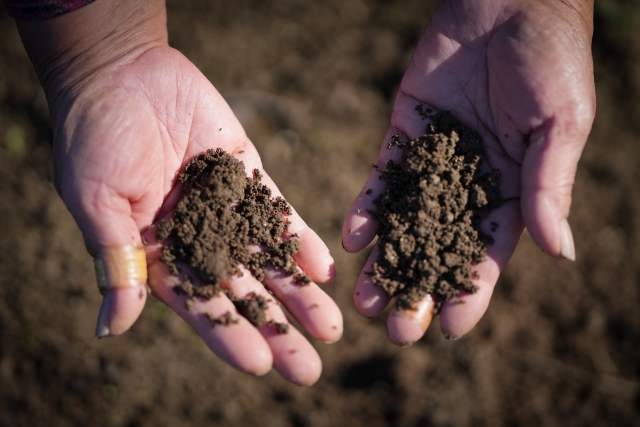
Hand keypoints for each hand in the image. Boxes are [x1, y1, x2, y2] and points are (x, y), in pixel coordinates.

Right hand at [18, 0, 341, 385]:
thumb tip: (112, 328)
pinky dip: (299, 239)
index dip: (229, 335)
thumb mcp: (97, 201)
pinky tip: (324, 269)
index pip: (199, 305)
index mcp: (157, 253)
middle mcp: (196, 238)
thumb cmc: (96, 136)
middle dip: (275, 327)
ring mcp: (226, 207)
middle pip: (242, 291)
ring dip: (298, 293)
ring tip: (330, 328)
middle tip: (309, 368)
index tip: (261, 364)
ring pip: (267, 258)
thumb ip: (117, 261)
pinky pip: (278, 212)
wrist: (122, 72)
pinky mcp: (247, 175)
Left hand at [342, 0, 594, 344]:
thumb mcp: (560, 124)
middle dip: (418, 288)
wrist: (509, 0)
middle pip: (439, 248)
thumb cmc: (551, 59)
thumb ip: (549, 185)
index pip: (490, 253)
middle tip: (395, 329)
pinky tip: (353, 238)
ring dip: (385, 261)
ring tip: (364, 300)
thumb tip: (558, 251)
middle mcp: (470, 183)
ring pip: (405, 222)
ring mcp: (434, 160)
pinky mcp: (404, 133)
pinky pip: (383, 177)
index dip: (470, 292)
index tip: (450, 330)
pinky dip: (369, 208)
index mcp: (515, 189)